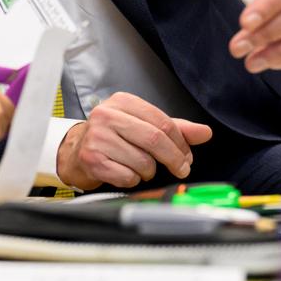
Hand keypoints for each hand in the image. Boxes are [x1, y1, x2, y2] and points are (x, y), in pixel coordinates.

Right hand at [55, 93, 212, 189]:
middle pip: (155, 139)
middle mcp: (107, 115)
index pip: (162, 121)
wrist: (75, 151)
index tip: (188, 156)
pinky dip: (132, 179)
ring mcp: (97, 137)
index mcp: (122, 102)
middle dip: (174, 158)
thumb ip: (174, 129)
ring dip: (149, 171)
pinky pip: (128, 176)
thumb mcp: (142, 126)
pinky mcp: (92, 159)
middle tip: (181, 168)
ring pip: (143, 161)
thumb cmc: (112, 137)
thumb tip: (204, 133)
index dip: (181, 142)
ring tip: (140, 167)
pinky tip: (124, 172)